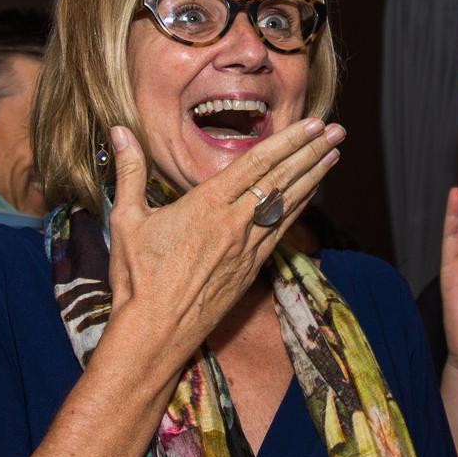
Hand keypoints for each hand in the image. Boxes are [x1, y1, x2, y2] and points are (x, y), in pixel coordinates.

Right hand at [104, 119, 343, 366]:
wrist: (156, 332)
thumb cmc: (138, 277)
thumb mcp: (127, 219)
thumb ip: (130, 171)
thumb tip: (119, 130)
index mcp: (207, 205)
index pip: (256, 163)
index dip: (287, 141)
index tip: (311, 124)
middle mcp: (234, 223)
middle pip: (281, 180)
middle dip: (311, 151)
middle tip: (338, 131)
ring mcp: (247, 247)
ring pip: (288, 204)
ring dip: (313, 177)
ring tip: (335, 153)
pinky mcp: (251, 268)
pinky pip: (281, 230)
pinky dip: (299, 208)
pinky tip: (311, 194)